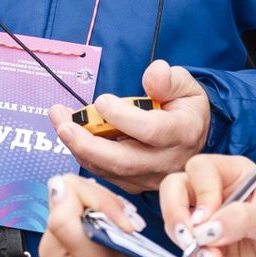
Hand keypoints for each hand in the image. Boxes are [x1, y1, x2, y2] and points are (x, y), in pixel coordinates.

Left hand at [38, 172, 167, 256]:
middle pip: (75, 189)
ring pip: (87, 193)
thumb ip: (65, 222)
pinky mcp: (87, 230)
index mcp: (51, 244)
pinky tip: (126, 223)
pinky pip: (96, 204)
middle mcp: (56, 237)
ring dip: (112, 205)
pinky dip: (115, 209)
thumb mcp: (95, 256)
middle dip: (105, 202)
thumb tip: (55, 185)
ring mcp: (71, 233)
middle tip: (129, 223)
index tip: (124, 222)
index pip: (66, 192)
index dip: (98, 199)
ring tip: (129, 225)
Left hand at [49, 59, 212, 193]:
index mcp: (183, 132)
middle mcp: (167, 160)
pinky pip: (105, 173)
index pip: (151, 130)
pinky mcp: (135, 183)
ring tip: (61, 122)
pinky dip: (85, 155)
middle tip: (64, 124)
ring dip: (79, 148)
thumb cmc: (186, 108)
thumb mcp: (186, 85)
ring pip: (110, 170)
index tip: (101, 100)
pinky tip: (72, 134)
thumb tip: (155, 73)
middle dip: (88, 144)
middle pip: (124, 161)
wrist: (194, 136)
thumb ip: (169, 79)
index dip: (123, 117)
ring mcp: (150, 176)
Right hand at [160, 154, 255, 256]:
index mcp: (236, 175)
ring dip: (192, 247)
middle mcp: (216, 194)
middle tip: (190, 240)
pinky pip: (187, 252)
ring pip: (176, 224)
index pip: (200, 169)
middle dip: (176, 216)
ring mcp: (206, 222)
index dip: (201, 193)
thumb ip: (244, 218)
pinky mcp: (204, 249)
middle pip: (174, 189)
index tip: (209, 219)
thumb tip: (207, 227)